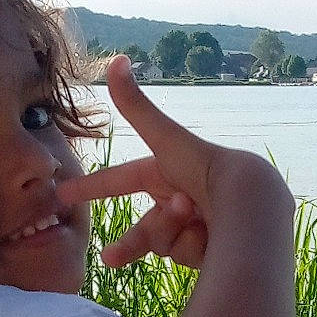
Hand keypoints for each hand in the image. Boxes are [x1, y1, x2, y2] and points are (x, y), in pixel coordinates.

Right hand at [59, 57, 213, 269]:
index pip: (123, 179)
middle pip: (147, 226)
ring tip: (192, 217)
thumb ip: (136, 107)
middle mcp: (183, 197)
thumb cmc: (207, 168)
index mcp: (168, 172)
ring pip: (165, 241)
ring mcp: (198, 225)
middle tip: (110, 258)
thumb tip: (115, 58)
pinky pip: (187, 255)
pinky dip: (193, 247)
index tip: (65, 195)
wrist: (251, 204)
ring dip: (171, 232)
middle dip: (129, 243)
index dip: (94, 186)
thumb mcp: (166, 140)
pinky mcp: (214, 249)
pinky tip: (209, 239)